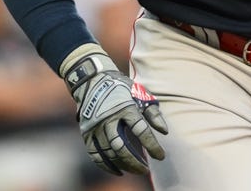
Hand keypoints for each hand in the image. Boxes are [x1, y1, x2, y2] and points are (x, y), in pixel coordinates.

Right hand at [61, 47, 167, 174]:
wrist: (94, 80)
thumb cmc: (123, 89)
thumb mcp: (140, 94)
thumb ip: (153, 113)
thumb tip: (164, 131)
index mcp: (126, 107)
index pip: (141, 130)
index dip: (152, 145)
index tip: (161, 156)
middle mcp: (109, 118)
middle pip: (121, 147)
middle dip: (135, 161)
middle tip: (146, 170)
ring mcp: (95, 126)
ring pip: (109, 152)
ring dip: (123, 165)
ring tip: (135, 170)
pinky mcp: (86, 132)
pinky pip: (95, 154)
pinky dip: (106, 165)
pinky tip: (118, 171)